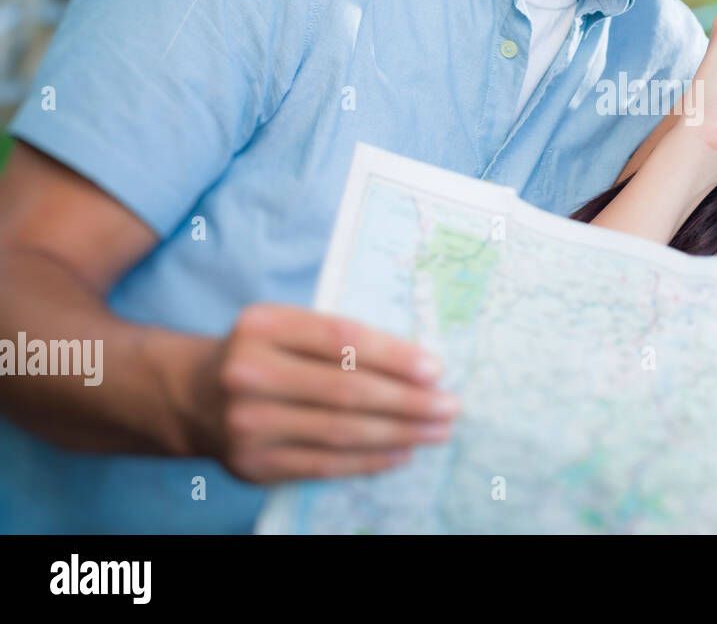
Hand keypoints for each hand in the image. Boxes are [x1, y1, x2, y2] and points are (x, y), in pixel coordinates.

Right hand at [189, 304, 458, 482]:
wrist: (194, 395)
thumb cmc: (265, 352)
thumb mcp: (289, 325)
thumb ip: (341, 337)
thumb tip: (419, 365)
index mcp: (263, 325)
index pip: (341, 339)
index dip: (393, 356)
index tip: (436, 369)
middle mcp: (248, 373)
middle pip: (346, 391)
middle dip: (408, 401)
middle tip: (450, 406)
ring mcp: (247, 423)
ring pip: (341, 432)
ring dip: (400, 433)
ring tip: (437, 430)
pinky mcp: (253, 464)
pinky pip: (325, 464)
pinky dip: (370, 460)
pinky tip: (402, 452)